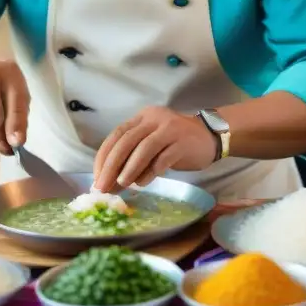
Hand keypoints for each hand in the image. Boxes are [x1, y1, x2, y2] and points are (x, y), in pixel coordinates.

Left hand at [93, 107, 217, 192]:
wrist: (209, 138)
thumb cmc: (174, 144)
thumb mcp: (150, 145)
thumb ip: (132, 158)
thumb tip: (109, 183)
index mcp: (142, 117)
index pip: (117, 135)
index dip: (104, 157)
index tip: (96, 178)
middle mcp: (154, 119)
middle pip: (127, 141)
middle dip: (112, 165)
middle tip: (103, 187)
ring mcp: (170, 129)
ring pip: (145, 148)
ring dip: (130, 168)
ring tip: (122, 184)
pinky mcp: (183, 142)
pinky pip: (163, 158)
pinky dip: (151, 172)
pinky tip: (143, 183)